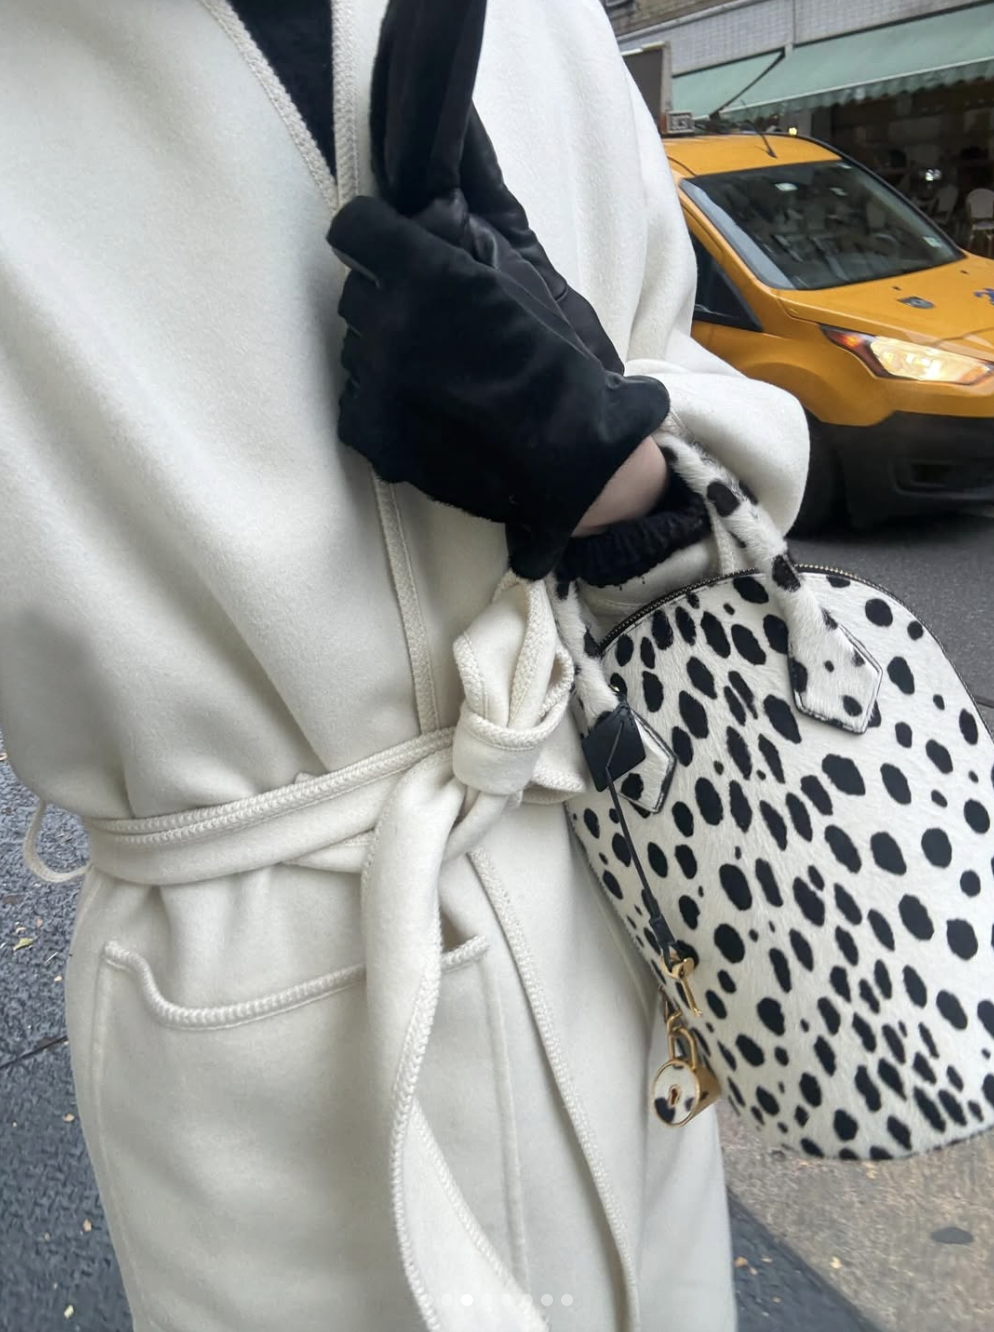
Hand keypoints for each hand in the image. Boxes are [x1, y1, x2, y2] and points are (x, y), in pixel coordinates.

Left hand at [329, 196, 669, 577]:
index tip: (391, 246)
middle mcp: (389, 326)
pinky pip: (354, 397)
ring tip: (433, 369)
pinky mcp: (373, 433)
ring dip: (383, 347)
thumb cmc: (552, 361)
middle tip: (431, 319)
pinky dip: (379, 397)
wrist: (567, 450)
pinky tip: (422, 403)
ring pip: (354, 344)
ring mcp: (376, 384)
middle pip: (356, 290)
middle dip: (386, 294)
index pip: (354, 229)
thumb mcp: (517, 278)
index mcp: (425, 276)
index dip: (375, 233)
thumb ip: (462, 241)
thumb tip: (427, 212)